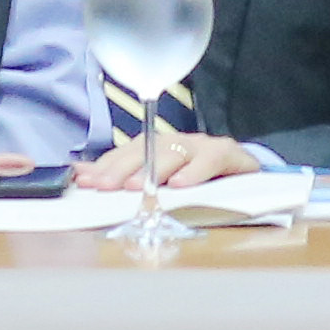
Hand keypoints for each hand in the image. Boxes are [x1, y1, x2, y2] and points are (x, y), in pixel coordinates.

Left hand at [77, 127, 260, 193]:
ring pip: (175, 152)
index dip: (106, 164)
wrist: (248, 176)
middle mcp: (177, 142)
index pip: (127, 152)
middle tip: (105, 186)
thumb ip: (123, 178)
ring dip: (154, 169)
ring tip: (137, 187)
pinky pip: (211, 159)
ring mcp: (202, 146)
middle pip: (147, 149)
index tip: (86, 180)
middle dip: (122, 167)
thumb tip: (81, 175)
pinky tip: (181, 185)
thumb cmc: (199, 180)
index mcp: (159, 148)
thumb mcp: (161, 183)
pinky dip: (195, 172)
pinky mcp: (228, 154)